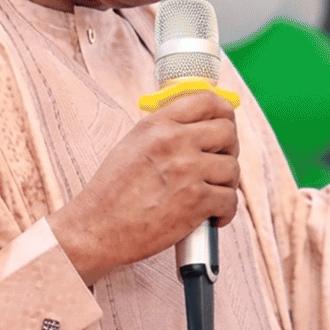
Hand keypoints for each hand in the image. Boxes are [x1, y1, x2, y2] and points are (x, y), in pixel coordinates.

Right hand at [47, 90, 239, 285]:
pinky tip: (212, 216)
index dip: (224, 113)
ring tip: (212, 195)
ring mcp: (187, 170)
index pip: (207, 100)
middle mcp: (174, 141)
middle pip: (228, 132)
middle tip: (219, 164)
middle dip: (229, 150)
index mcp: (158, 124)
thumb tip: (198, 125)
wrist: (97, 229)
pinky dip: (225, 212)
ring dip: (226, 185)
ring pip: (232, 169)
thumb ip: (165, 130)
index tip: (225, 124)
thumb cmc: (112, 193)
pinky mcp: (195, 201)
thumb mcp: (133, 144)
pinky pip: (230, 200)